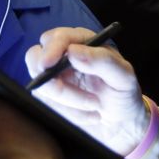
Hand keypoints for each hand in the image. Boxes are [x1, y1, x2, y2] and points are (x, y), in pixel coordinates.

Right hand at [26, 27, 148, 154]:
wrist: (121, 120)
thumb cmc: (123, 92)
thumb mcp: (123, 76)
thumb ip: (102, 60)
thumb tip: (73, 51)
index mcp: (81, 42)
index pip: (56, 38)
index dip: (50, 49)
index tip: (48, 64)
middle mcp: (62, 56)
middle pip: (35, 58)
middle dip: (50, 79)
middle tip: (66, 92)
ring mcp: (53, 76)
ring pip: (40, 85)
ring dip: (68, 101)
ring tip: (95, 106)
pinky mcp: (49, 97)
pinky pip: (47, 105)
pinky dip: (69, 113)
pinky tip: (88, 115)